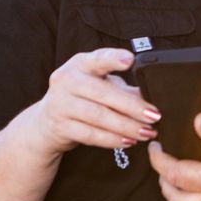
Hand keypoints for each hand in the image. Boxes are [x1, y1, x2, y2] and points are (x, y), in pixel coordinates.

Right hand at [26, 48, 158, 153]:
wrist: (46, 122)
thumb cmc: (82, 98)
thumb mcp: (100, 86)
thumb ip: (124, 90)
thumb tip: (151, 97)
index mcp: (80, 64)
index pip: (98, 59)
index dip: (113, 59)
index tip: (131, 60)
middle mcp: (66, 80)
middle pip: (102, 93)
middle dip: (132, 106)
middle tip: (155, 116)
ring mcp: (60, 104)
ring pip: (98, 116)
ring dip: (126, 126)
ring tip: (146, 132)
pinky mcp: (59, 126)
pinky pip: (90, 134)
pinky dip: (112, 139)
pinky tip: (129, 141)